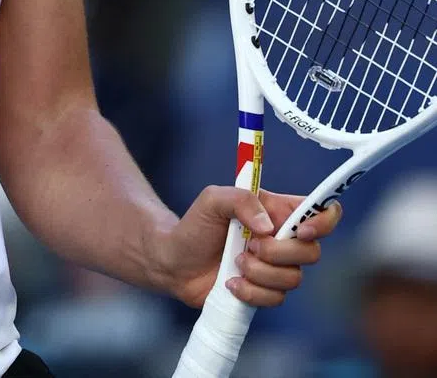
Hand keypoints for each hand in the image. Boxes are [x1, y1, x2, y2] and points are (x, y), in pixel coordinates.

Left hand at [154, 186, 342, 308]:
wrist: (176, 261)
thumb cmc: (196, 225)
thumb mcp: (213, 200)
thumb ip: (241, 200)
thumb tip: (268, 226)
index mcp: (276, 212)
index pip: (320, 212)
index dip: (323, 221)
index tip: (301, 230)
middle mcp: (282, 240)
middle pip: (311, 252)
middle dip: (278, 252)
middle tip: (248, 245)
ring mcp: (276, 269)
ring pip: (293, 278)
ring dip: (259, 272)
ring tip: (234, 262)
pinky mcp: (266, 293)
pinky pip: (276, 299)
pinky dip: (250, 291)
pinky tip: (230, 282)